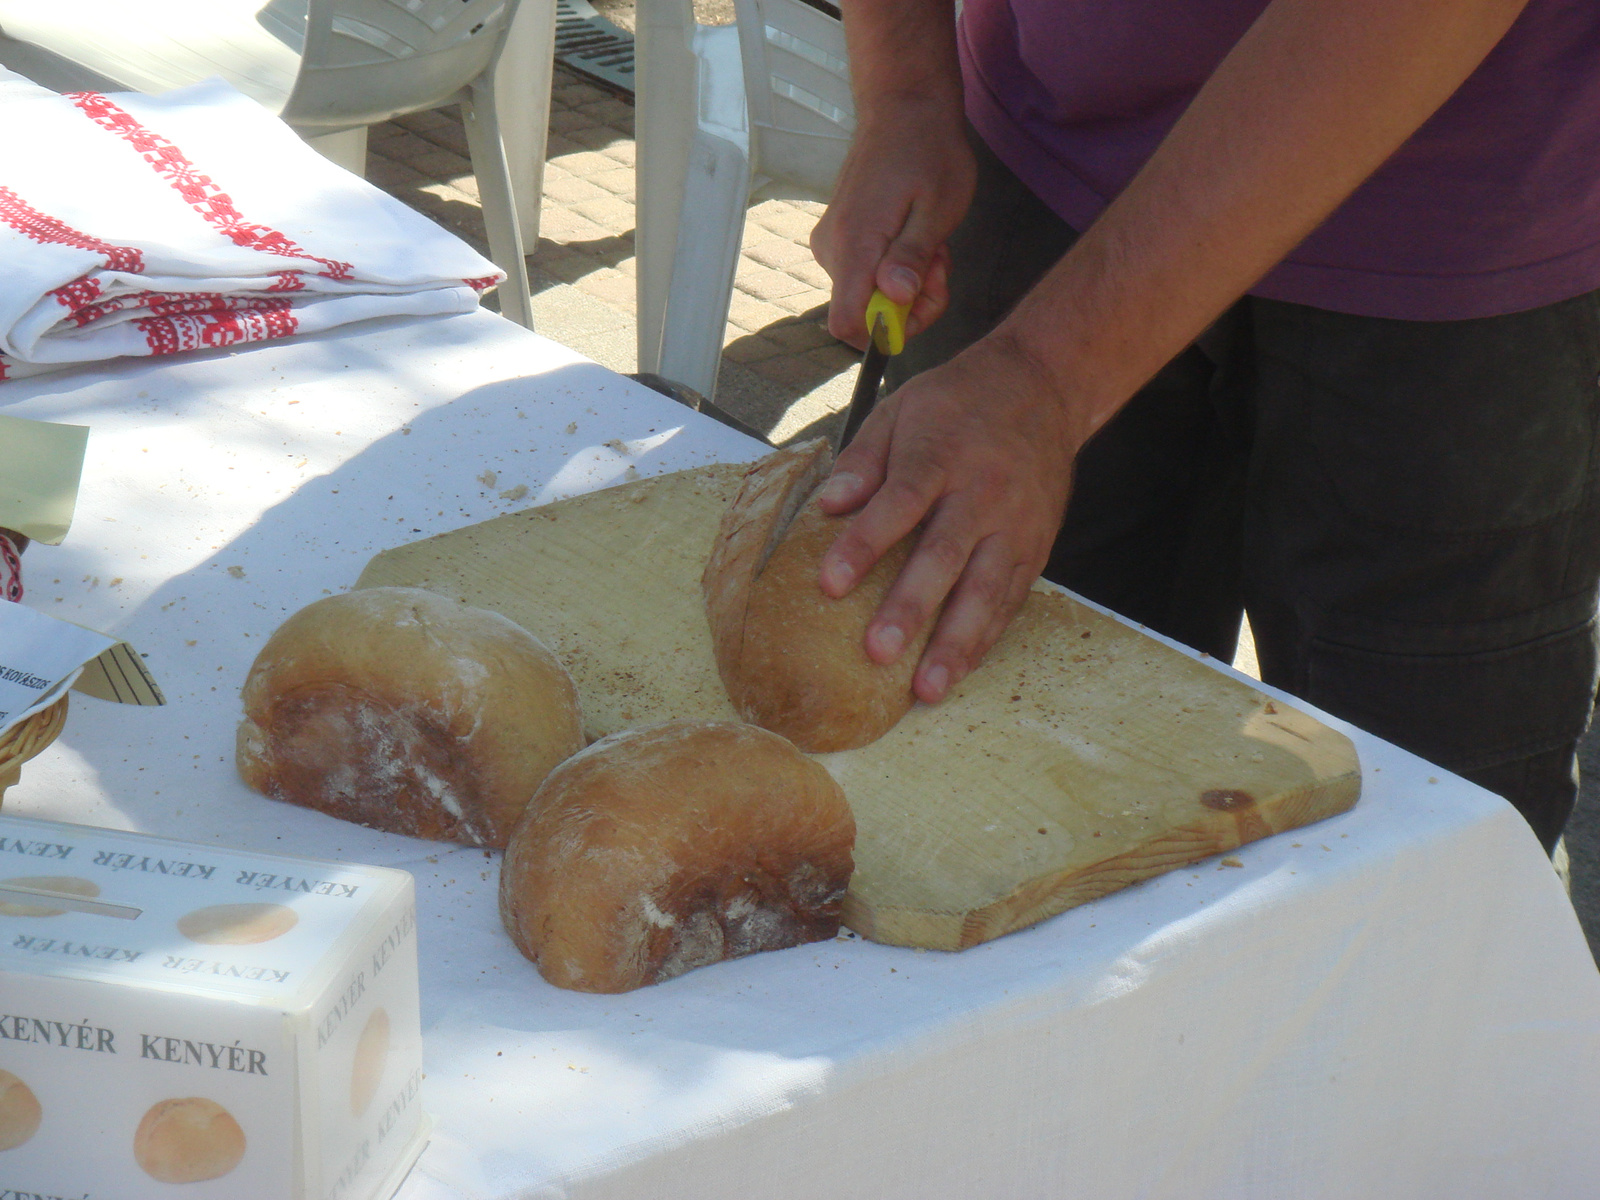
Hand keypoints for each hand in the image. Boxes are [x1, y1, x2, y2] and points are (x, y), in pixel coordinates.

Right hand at [810, 102, 975, 348]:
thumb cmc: (928, 151)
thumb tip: (894, 298)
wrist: (903, 106)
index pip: (847, 323)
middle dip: (909, 302)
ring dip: (905, 283)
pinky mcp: (837, 236)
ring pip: (866, 295)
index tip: (920, 302)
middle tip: (939, 263)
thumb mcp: (939, 207)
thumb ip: (912, 256)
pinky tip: (914, 238)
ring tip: (930, 242)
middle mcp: (831, 248)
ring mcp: (830, 242)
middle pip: (862, 313)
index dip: (886, 331)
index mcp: (855, 244)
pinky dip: (894, 268)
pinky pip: (864, 274)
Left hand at [816, 332, 1082, 702]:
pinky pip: (1010, 601)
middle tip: (878, 652)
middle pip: (946, 556)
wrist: (1044, 388)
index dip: (865, 544)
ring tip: (927, 688)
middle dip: (911, 607)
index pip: (901, 502)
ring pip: (987, 590)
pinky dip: (985, 639)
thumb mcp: (902, 410)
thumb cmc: (960, 403)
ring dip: (956, 643)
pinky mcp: (1036, 547)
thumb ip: (864, 460)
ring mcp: (1016, 525)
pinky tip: (958, 670)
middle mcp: (984, 493)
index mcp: (942, 454)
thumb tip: (829, 506)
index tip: (829, 584)